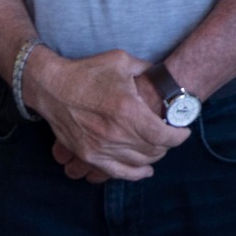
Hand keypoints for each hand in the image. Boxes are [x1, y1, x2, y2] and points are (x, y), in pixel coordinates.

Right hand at [28, 49, 186, 181]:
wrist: (51, 87)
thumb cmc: (87, 72)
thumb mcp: (122, 62)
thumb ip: (147, 69)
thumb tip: (165, 75)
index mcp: (127, 110)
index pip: (163, 136)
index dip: (179, 136)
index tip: (183, 131)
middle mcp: (115, 133)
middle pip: (153, 150)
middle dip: (167, 144)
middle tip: (170, 135)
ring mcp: (100, 147)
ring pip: (138, 162)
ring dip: (154, 157)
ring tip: (159, 147)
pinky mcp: (88, 155)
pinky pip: (117, 172)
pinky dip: (135, 173)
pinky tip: (145, 170)